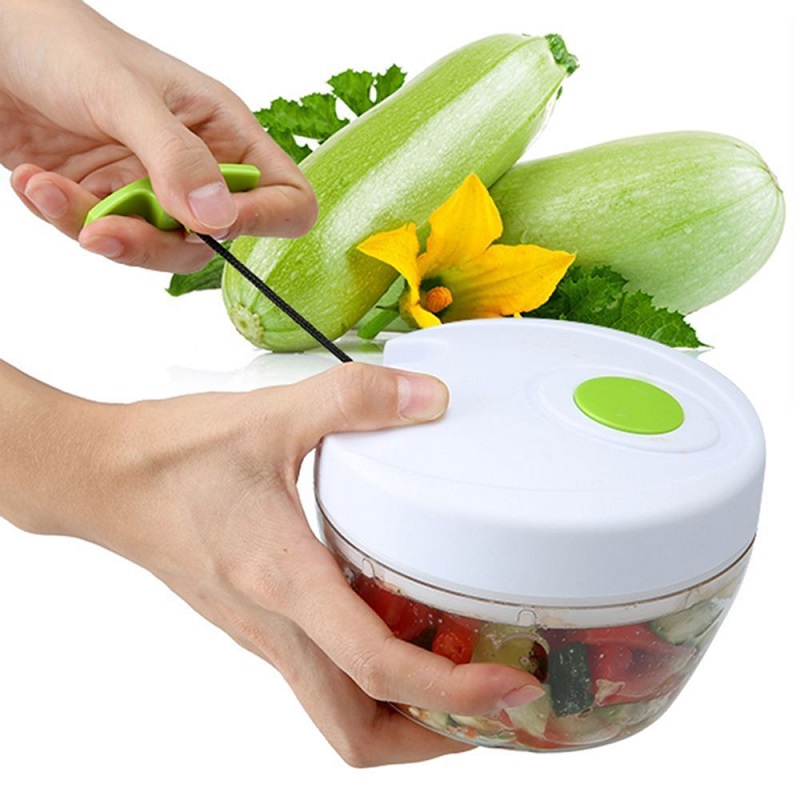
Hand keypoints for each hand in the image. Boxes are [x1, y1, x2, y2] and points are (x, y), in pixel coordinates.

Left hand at [0, 0, 315, 272]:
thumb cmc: (61, 40)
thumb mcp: (124, 95)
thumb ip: (176, 157)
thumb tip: (220, 219)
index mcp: (222, 131)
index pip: (284, 197)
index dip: (263, 220)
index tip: (211, 224)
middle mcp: (194, 166)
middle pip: (209, 240)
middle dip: (151, 242)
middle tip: (100, 229)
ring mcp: (148, 186)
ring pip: (151, 247)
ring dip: (91, 228)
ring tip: (44, 188)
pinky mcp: (103, 198)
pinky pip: (96, 232)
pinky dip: (60, 214)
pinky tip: (33, 180)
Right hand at [8, 362, 542, 765]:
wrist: (101, 478)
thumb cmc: (173, 457)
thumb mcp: (272, 415)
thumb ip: (355, 400)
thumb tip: (429, 399)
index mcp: (285, 581)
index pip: (377, 669)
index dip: (454, 694)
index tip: (511, 691)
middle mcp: (277, 627)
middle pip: (360, 733)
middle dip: (436, 738)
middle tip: (496, 708)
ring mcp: (266, 633)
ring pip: (340, 713)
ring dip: (406, 716)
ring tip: (464, 680)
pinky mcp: (260, 622)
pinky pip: (323, 677)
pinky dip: (372, 680)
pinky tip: (400, 631)